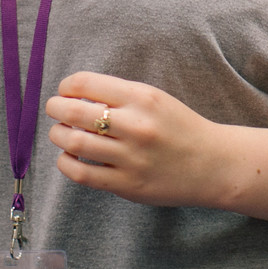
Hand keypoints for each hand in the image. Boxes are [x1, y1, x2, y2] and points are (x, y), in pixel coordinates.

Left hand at [44, 72, 237, 209]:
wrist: (213, 164)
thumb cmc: (180, 128)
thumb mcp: (155, 99)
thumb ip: (119, 95)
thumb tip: (74, 95)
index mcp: (141, 97)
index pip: (86, 83)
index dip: (66, 86)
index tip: (65, 91)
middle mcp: (135, 125)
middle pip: (75, 111)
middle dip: (55, 108)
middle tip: (54, 109)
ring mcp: (131, 157)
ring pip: (75, 142)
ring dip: (58, 135)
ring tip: (61, 133)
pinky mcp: (128, 185)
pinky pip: (83, 174)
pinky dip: (66, 163)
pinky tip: (68, 157)